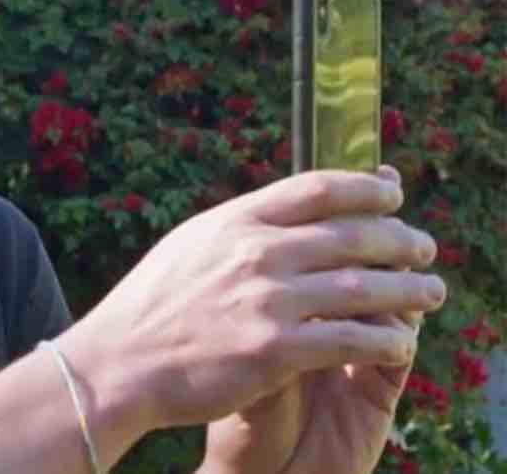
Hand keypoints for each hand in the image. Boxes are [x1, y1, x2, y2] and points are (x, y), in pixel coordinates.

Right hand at [56, 168, 442, 469]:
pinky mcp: (274, 350)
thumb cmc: (152, 307)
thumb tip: (278, 213)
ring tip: (431, 293)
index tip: (392, 193)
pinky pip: (349, 341)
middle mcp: (256, 253)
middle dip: (401, 240)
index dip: (366, 188)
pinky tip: (400, 344)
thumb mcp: (190, 245)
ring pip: (363, 287)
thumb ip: (238, 229)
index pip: (318, 188)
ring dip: (408, 291)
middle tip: (426, 248)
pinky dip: (384, 341)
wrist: (119, 361)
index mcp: (236, 222)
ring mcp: (267, 301)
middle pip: (353, 234)